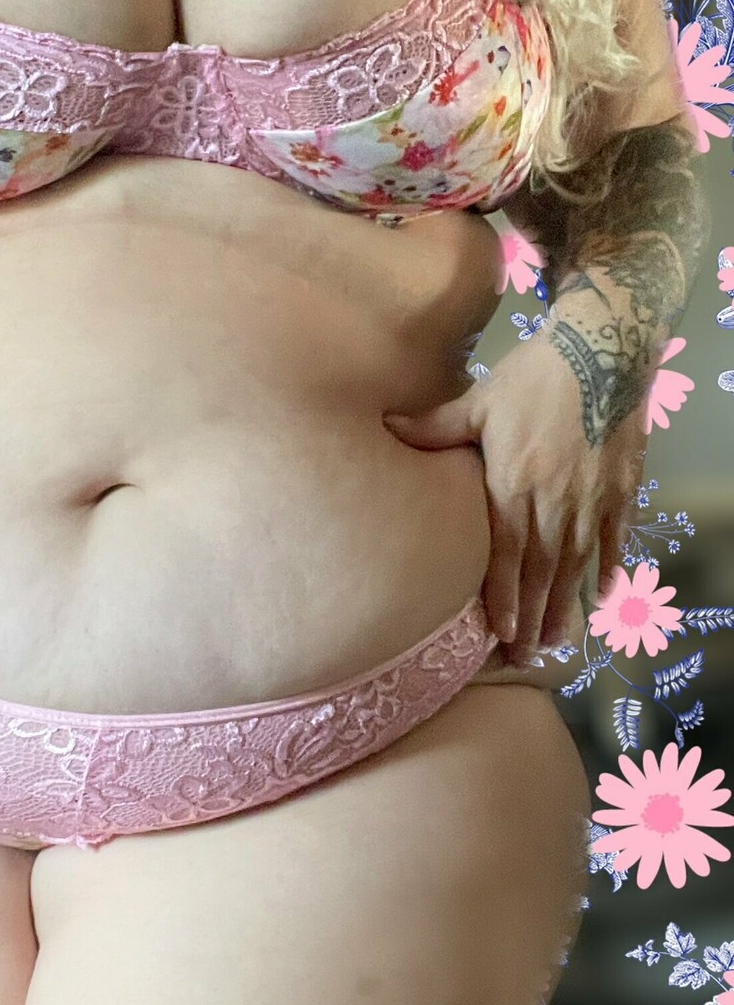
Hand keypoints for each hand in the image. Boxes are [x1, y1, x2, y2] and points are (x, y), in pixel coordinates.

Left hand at [381, 328, 647, 660]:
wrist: (602, 348)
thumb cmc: (534, 375)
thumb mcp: (478, 400)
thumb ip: (434, 427)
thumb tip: (384, 426)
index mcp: (514, 487)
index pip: (507, 557)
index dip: (504, 598)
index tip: (501, 634)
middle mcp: (554, 501)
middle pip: (542, 572)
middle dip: (534, 616)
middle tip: (526, 656)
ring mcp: (592, 497)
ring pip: (578, 563)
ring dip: (567, 604)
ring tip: (558, 640)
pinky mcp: (621, 486)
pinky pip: (615, 536)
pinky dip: (609, 566)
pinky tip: (601, 595)